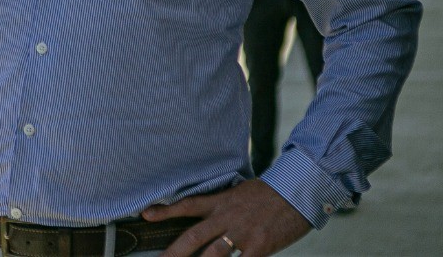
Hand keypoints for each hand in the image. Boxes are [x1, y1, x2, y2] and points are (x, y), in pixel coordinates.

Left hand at [143, 179, 311, 256]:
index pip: (187, 205)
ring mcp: (242, 233)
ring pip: (213, 254)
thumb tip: (210, 216)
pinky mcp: (260, 246)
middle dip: (174, 252)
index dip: (165, 210)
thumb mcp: (240, 193)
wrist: (296, 191)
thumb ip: (223, 205)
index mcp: (220, 202)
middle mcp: (226, 217)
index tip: (145, 215)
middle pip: (193, 236)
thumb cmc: (269, 194)